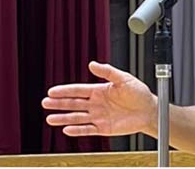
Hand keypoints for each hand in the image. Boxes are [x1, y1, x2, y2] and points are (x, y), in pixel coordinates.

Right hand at [42, 61, 156, 136]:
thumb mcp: (124, 78)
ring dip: (64, 118)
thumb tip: (92, 64)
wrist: (149, 110)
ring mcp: (99, 116)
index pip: (79, 90)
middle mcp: (97, 104)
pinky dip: (77, 130)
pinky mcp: (104, 128)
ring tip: (50, 118)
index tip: (52, 91)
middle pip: (74, 104)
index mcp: (100, 90)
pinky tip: (67, 129)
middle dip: (59, 103)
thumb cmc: (139, 93)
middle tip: (45, 102)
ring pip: (77, 117)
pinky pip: (88, 129)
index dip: (65, 91)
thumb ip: (108, 71)